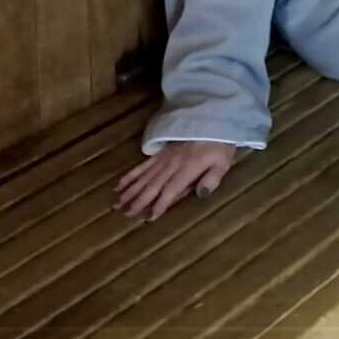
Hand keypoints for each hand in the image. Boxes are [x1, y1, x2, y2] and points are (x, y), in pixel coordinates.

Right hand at [114, 140, 236, 221]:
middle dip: (138, 201)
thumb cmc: (218, 146)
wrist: (211, 121)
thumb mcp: (222, 163)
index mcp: (187, 169)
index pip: (170, 190)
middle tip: (125, 214)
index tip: (149, 217)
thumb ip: (212, 179)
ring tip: (116, 203)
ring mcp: (163, 159)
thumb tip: (201, 194)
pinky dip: (130, 175)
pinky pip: (142, 166)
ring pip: (144, 177)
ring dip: (130, 191)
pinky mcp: (159, 154)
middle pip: (152, 185)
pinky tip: (119, 185)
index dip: (160, 204)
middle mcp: (171, 165)